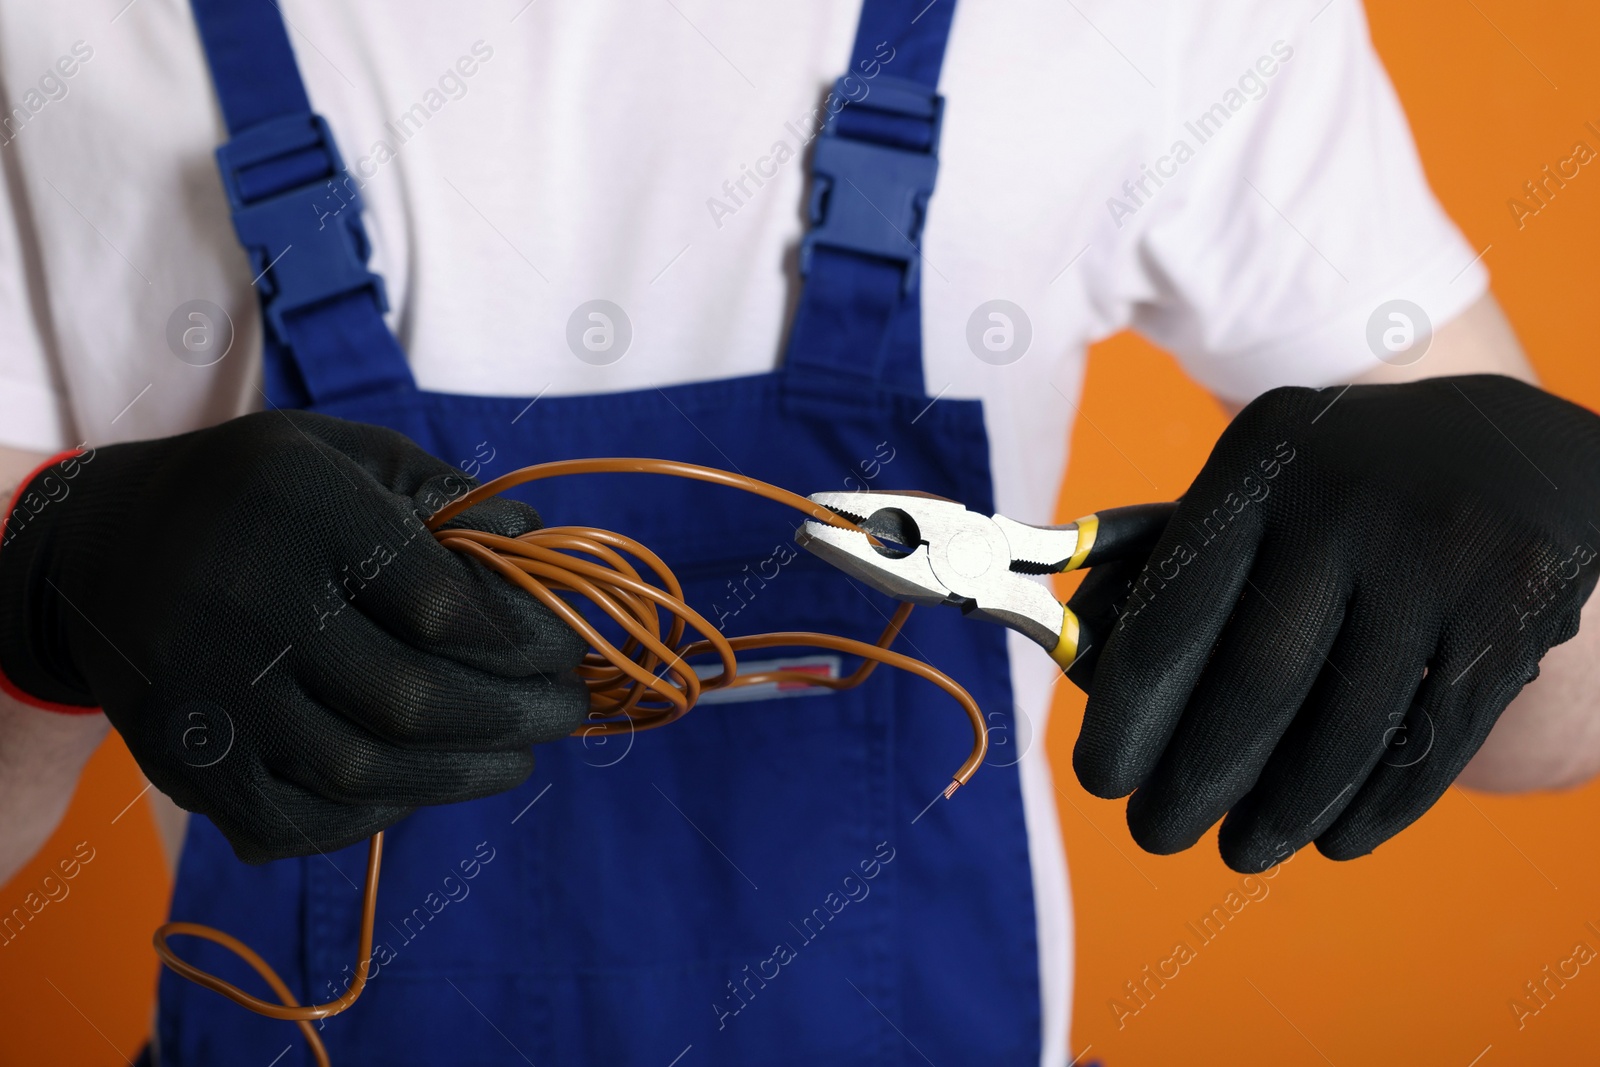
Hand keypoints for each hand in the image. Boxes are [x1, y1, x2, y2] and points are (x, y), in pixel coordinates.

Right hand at [0, 412, 586, 862]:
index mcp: (300, 506)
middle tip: (565, 714)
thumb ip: (444, 496)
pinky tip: (421, 789)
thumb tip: (542, 544)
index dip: (525, 641)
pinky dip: (368, 817)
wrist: (100, 547)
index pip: (442, 604)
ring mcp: (203, 687)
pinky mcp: (178, 755)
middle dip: (511, 717)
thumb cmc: (261, 496)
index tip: (567, 652)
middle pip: (409, 697)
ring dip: (459, 776)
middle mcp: (242, 597)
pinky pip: (290, 821)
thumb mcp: (347, 454)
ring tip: (517, 760)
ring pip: (358, 768)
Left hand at [1068, 375, 1599, 871]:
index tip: (1100, 776)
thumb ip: (1183, 567)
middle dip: (1196, 777)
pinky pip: (1432, 736)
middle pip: (1258, 681)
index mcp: (1259, 464)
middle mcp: (1345, 502)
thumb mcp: (1261, 483)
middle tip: (1155, 833)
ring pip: (1346, 724)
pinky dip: (1377, 805)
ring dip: (1284, 810)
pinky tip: (1334, 838)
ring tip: (1241, 850)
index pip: (1176, 611)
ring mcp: (1437, 555)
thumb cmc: (1337, 491)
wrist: (1509, 449)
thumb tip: (1092, 678)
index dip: (1132, 710)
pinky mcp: (1513, 606)